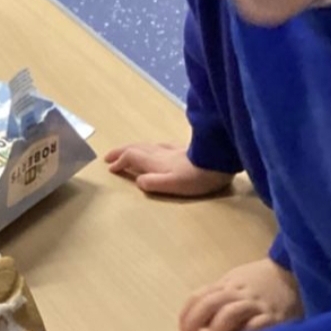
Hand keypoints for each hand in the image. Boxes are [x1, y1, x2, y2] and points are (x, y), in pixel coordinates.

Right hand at [105, 142, 231, 197]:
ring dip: (134, 149)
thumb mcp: (173, 185)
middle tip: (109, 157)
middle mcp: (161, 153)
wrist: (221, 162)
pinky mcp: (185, 150)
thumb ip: (153, 183)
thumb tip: (139, 182)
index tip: (110, 168)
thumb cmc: (198, 178)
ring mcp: (173, 149)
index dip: (120, 161)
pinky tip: (157, 149)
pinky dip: (151, 148)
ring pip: (148, 146)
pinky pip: (161, 146)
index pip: (132, 157)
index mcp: (156, 162)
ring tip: (128, 153)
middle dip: (121, 151)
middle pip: (136, 148)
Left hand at [179, 256, 301, 330]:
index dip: (186, 316)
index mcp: (228, 285)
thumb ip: (218, 300)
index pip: (199, 297)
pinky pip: (256, 327)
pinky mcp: (276, 318)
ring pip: (229, 314)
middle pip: (210, 304)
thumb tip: (197, 328)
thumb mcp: (237, 283)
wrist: (298, 274)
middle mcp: (239, 293)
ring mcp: (257, 305)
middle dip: (194, 323)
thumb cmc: (262, 284)